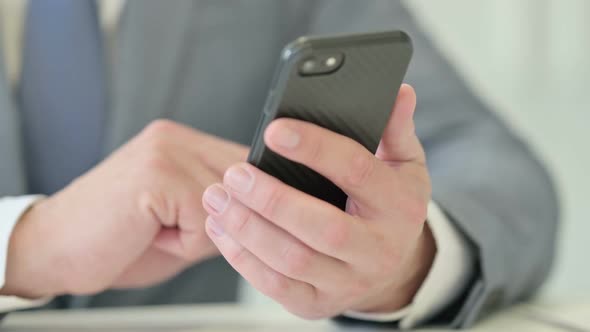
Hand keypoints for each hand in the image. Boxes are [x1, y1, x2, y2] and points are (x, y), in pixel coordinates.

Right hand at [2, 120, 247, 298]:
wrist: (54, 249)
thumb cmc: (119, 238)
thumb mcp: (184, 220)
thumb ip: (224, 207)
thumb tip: (269, 208)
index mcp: (182, 142)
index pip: (248, 164)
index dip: (248, 201)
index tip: (235, 221)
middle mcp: (176, 138)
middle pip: (246, 184)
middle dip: (225, 220)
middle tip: (179, 230)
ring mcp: (166, 151)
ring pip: (230, 205)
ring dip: (202, 234)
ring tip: (160, 230)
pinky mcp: (157, 174)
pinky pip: (206, 219)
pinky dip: (185, 242)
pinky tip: (150, 233)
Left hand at [202, 84, 434, 318]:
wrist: (393, 268)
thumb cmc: (390, 206)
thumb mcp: (404, 166)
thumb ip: (396, 129)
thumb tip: (399, 91)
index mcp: (399, 206)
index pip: (357, 171)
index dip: (315, 149)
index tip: (274, 130)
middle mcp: (377, 249)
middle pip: (322, 227)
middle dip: (271, 199)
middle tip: (234, 174)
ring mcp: (347, 282)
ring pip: (292, 260)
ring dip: (247, 228)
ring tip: (217, 197)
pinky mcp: (317, 304)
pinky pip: (276, 285)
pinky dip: (242, 257)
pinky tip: (222, 228)